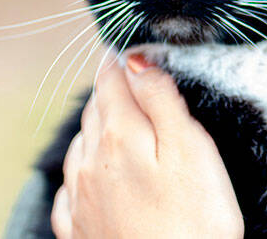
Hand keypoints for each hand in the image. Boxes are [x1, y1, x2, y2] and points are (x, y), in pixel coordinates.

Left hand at [51, 51, 243, 238]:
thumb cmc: (195, 220)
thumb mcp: (191, 148)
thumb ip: (161, 99)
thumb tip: (137, 58)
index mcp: (119, 134)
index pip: (111, 79)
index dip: (122, 59)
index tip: (130, 46)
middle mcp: (89, 161)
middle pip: (95, 109)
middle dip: (111, 90)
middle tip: (128, 77)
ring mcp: (79, 198)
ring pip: (81, 144)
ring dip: (97, 126)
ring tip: (116, 118)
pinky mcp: (78, 228)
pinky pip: (71, 186)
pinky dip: (83, 168)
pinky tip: (95, 172)